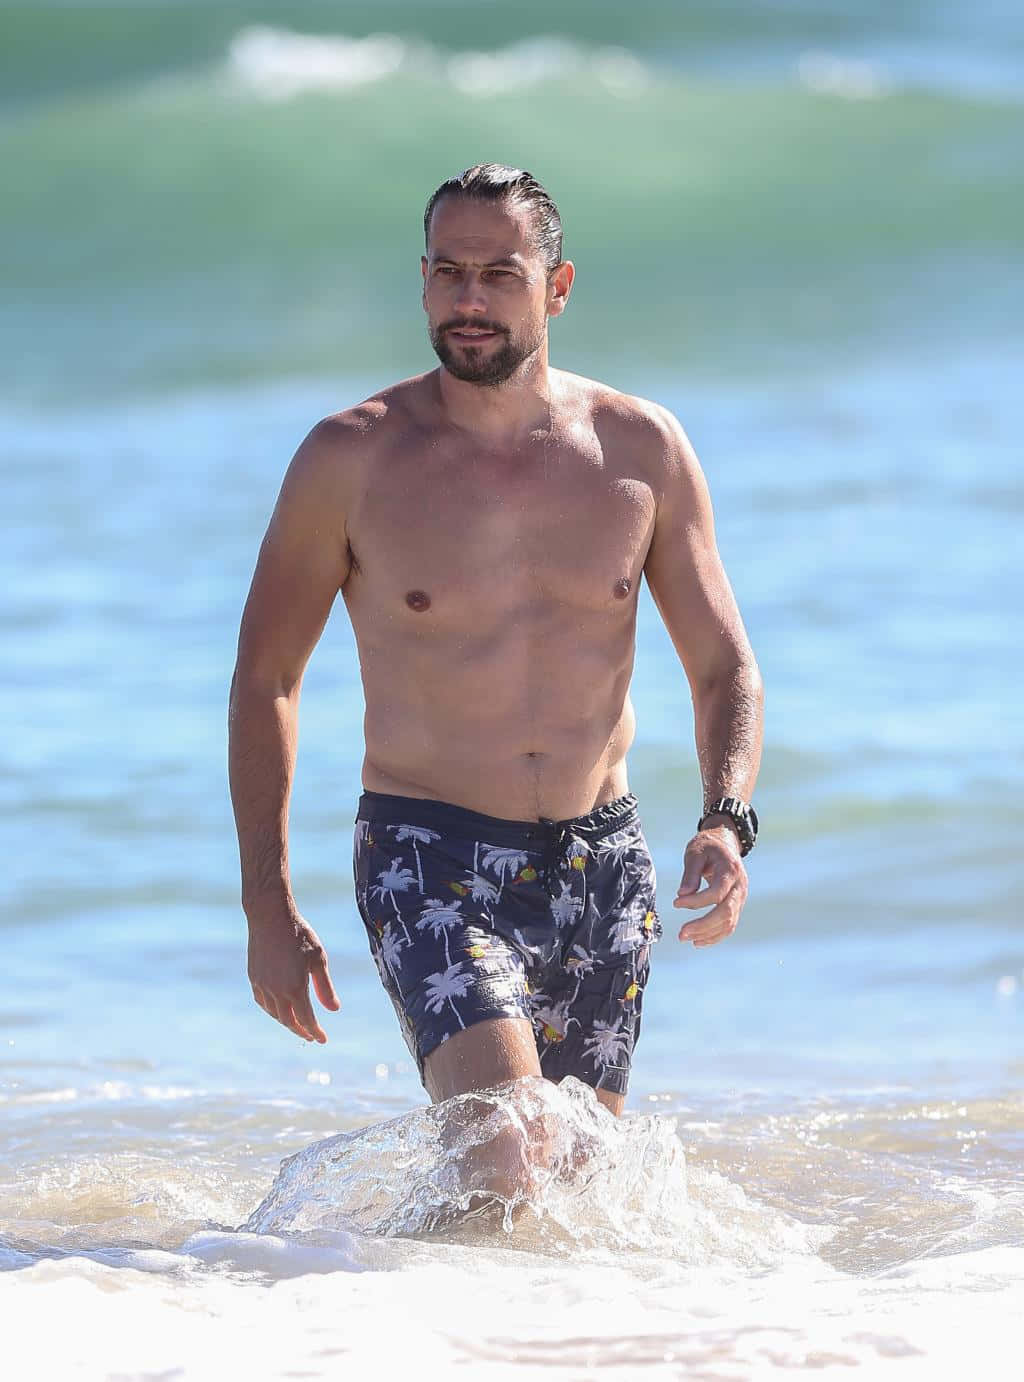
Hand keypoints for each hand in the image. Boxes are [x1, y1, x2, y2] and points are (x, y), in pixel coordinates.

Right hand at [247, 904, 340, 1042]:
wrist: (269, 917)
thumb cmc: (299, 935)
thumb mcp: (318, 959)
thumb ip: (325, 987)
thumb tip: (334, 1010)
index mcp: (294, 988)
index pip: (307, 1019)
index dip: (316, 1031)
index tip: (323, 1039)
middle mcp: (276, 991)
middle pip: (289, 1020)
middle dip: (302, 1031)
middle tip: (312, 1036)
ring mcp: (262, 985)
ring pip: (274, 1013)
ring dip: (287, 1022)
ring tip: (298, 1024)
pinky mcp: (253, 977)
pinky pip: (263, 1002)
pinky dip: (273, 1010)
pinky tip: (279, 1008)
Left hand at [673, 825, 747, 946]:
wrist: (724, 843)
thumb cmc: (707, 846)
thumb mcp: (695, 853)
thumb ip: (690, 874)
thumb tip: (682, 894)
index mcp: (731, 870)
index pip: (717, 892)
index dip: (697, 901)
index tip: (676, 902)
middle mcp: (740, 886)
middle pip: (726, 912)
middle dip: (703, 925)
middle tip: (681, 933)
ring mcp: (741, 898)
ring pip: (729, 923)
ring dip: (707, 934)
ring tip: (685, 937)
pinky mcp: (737, 905)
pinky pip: (729, 925)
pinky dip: (715, 936)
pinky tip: (698, 941)